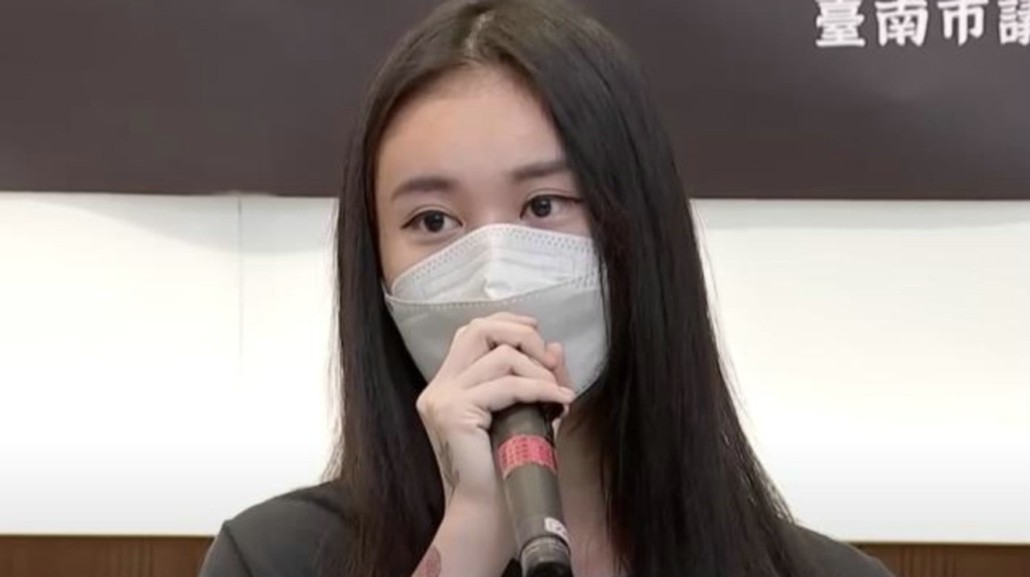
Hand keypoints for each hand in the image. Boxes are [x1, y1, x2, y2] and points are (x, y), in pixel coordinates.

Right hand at [414, 312, 573, 570]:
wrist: (489, 515)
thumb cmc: (506, 471)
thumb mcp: (530, 415)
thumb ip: (540, 380)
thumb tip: (556, 346)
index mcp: (448, 386)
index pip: (471, 332)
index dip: (506, 324)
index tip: (539, 336)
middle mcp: (439, 387)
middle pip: (478, 329)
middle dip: (522, 335)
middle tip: (550, 362)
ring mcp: (442, 398)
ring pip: (499, 356)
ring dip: (538, 369)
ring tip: (558, 394)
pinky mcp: (454, 412)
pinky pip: (506, 386)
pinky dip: (539, 389)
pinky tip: (560, 403)